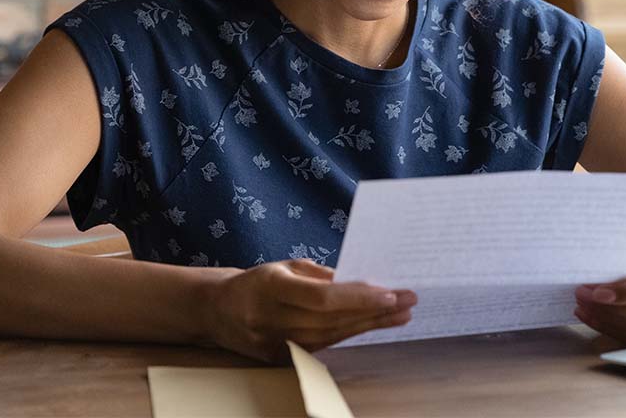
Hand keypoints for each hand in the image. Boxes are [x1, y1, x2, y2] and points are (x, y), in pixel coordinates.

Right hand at [203, 258, 416, 361]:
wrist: (216, 311)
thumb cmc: (257, 282)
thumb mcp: (285, 267)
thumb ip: (321, 276)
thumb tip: (361, 281)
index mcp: (270, 287)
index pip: (322, 298)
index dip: (358, 297)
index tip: (390, 293)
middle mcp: (272, 319)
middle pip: (332, 319)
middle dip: (375, 311)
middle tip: (409, 300)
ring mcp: (275, 344)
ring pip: (332, 335)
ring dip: (370, 325)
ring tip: (401, 314)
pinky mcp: (280, 359)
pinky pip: (324, 345)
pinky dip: (351, 333)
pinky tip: (374, 325)